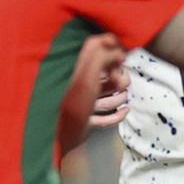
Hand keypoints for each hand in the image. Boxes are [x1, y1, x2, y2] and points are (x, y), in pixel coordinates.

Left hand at [58, 34, 126, 152]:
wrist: (60, 136)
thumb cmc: (73, 102)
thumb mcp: (88, 75)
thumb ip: (102, 56)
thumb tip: (118, 49)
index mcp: (78, 68)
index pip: (96, 47)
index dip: (112, 50)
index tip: (121, 59)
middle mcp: (81, 83)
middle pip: (107, 74)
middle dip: (120, 79)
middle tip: (121, 84)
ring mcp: (84, 102)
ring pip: (108, 95)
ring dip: (119, 98)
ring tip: (122, 102)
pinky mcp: (86, 119)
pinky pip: (105, 116)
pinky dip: (116, 115)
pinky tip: (123, 112)